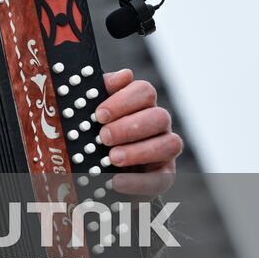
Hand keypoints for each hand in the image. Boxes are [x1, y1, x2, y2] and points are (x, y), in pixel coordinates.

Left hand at [94, 68, 181, 194]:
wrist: (91, 170)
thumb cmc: (90, 133)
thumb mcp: (88, 110)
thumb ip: (100, 89)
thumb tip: (123, 75)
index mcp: (140, 104)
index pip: (145, 92)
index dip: (124, 100)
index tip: (99, 114)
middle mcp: (157, 124)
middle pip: (159, 117)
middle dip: (130, 127)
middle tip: (103, 137)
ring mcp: (164, 150)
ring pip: (170, 144)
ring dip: (139, 151)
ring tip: (112, 158)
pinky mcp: (163, 176)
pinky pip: (161, 179)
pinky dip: (138, 182)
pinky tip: (116, 182)